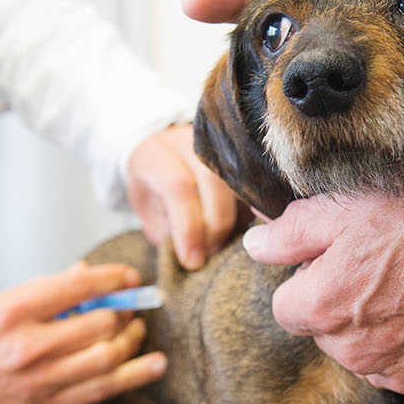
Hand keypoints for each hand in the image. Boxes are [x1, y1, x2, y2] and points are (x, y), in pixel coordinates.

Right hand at [0, 263, 165, 403]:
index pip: (77, 285)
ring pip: (108, 356)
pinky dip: (135, 375)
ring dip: (133, 340)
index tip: (127, 277)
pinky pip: (102, 390)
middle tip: (132, 307)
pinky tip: (154, 364)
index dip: (112, 279)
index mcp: (10, 311)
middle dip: (126, 311)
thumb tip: (82, 275)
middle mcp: (28, 346)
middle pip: (101, 322)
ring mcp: (40, 381)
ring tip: (139, 331)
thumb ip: (38, 293)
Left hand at [126, 124, 240, 269]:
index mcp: (156, 154)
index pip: (177, 187)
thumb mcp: (147, 212)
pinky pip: (255, 185)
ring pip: (240, 183)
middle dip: (215, 228)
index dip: (187, 227)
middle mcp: (189, 142)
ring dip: (236, 221)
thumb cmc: (152, 188)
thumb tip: (196, 257)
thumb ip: (168, 231)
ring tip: (224, 245)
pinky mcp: (241, 155)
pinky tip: (241, 230)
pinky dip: (251, 212)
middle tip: (209, 255)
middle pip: (214, 183)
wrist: (164, 154)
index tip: (192, 260)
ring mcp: (219, 145)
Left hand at [241, 161, 403, 393]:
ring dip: (379, 325)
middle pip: (327, 331)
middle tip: (384, 257)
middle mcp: (355, 353)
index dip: (311, 273)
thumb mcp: (347, 204)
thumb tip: (254, 245)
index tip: (342, 251)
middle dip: (342, 301)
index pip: (286, 304)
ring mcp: (400, 371)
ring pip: (367, 351)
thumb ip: (290, 231)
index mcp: (323, 309)